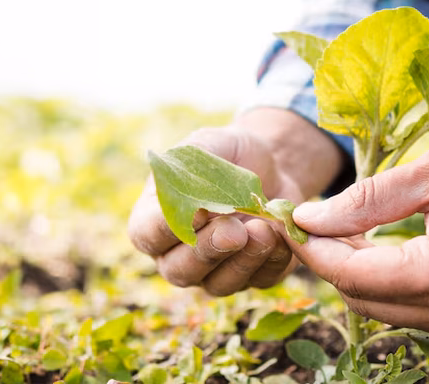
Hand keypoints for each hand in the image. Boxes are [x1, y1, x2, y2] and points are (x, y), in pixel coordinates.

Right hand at [129, 126, 302, 295]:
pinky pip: (260, 280)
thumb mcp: (207, 145)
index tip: (195, 212)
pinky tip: (280, 234)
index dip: (166, 229)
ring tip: (263, 230)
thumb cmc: (228, 154)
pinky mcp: (254, 275)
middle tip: (234, 230)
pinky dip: (272, 260)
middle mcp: (179, 253)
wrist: (272, 164)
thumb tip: (194, 204)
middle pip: (180, 270)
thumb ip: (191, 168)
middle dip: (208, 250)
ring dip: (242, 261)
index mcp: (156, 219)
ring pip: (219, 284)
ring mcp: (215, 270)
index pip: (147, 235)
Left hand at [287, 134, 428, 334]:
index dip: (314, 248)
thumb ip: (368, 199)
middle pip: (364, 302)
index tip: (292, 220)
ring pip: (391, 312)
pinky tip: (393, 250)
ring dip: (363, 277)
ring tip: (352, 232)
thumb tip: (310, 217)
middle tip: (317, 224)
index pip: (351, 275)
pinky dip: (397, 286)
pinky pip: (422, 313)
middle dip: (333, 264)